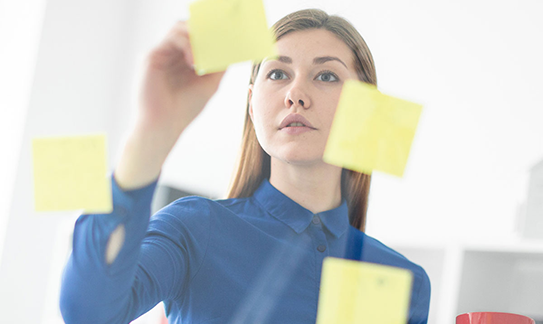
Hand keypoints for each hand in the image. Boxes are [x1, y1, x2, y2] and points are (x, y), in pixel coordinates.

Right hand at [137, 21, 224, 144]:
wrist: (164, 126)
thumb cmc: (185, 109)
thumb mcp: (210, 84)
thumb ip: (219, 66)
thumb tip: (232, 48)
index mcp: (183, 59)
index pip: (197, 35)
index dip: (211, 34)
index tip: (227, 38)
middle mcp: (171, 53)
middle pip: (187, 27)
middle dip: (205, 31)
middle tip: (219, 40)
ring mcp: (161, 53)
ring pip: (179, 27)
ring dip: (197, 37)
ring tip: (206, 54)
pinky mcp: (151, 56)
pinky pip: (172, 37)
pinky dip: (187, 45)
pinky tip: (194, 62)